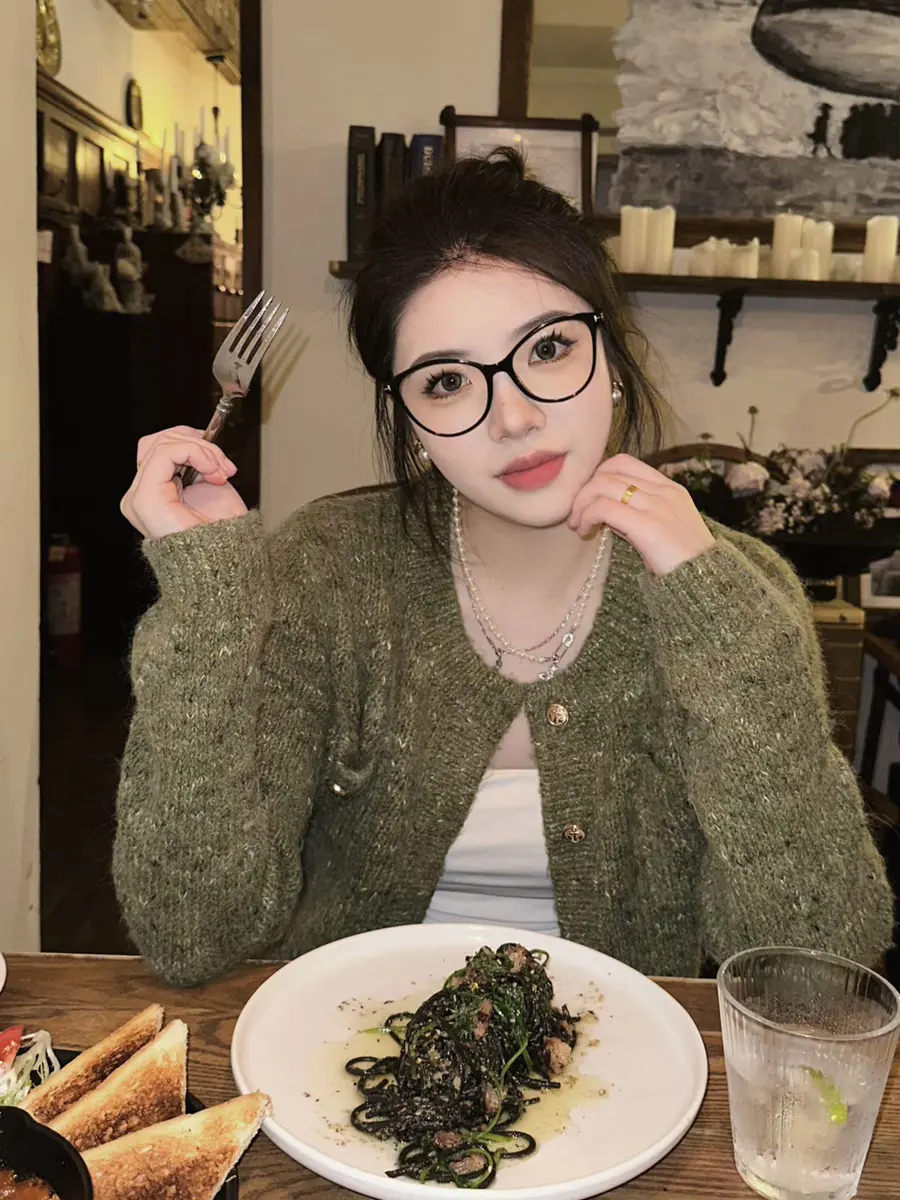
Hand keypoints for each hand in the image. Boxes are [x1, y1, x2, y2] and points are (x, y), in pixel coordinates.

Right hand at [121, 426, 247, 539]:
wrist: (227, 561)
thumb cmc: (222, 534)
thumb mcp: (208, 486)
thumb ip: (196, 463)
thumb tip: (198, 440)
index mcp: (152, 494)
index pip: (159, 449)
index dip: (192, 444)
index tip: (221, 462)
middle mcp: (139, 496)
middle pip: (157, 442)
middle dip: (197, 443)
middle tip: (223, 465)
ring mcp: (138, 497)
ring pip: (162, 444)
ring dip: (200, 450)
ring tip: (220, 472)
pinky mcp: (145, 498)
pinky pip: (165, 453)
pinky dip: (194, 453)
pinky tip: (212, 471)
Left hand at [568, 453, 714, 575]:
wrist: (707, 581)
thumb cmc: (683, 561)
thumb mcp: (664, 527)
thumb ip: (638, 514)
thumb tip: (604, 511)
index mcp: (669, 488)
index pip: (624, 462)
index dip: (599, 475)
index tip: (590, 498)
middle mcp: (663, 492)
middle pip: (608, 473)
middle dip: (584, 492)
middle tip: (576, 515)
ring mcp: (656, 506)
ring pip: (602, 486)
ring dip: (581, 504)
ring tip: (578, 524)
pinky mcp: (647, 525)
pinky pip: (604, 508)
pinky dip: (587, 516)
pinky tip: (585, 531)